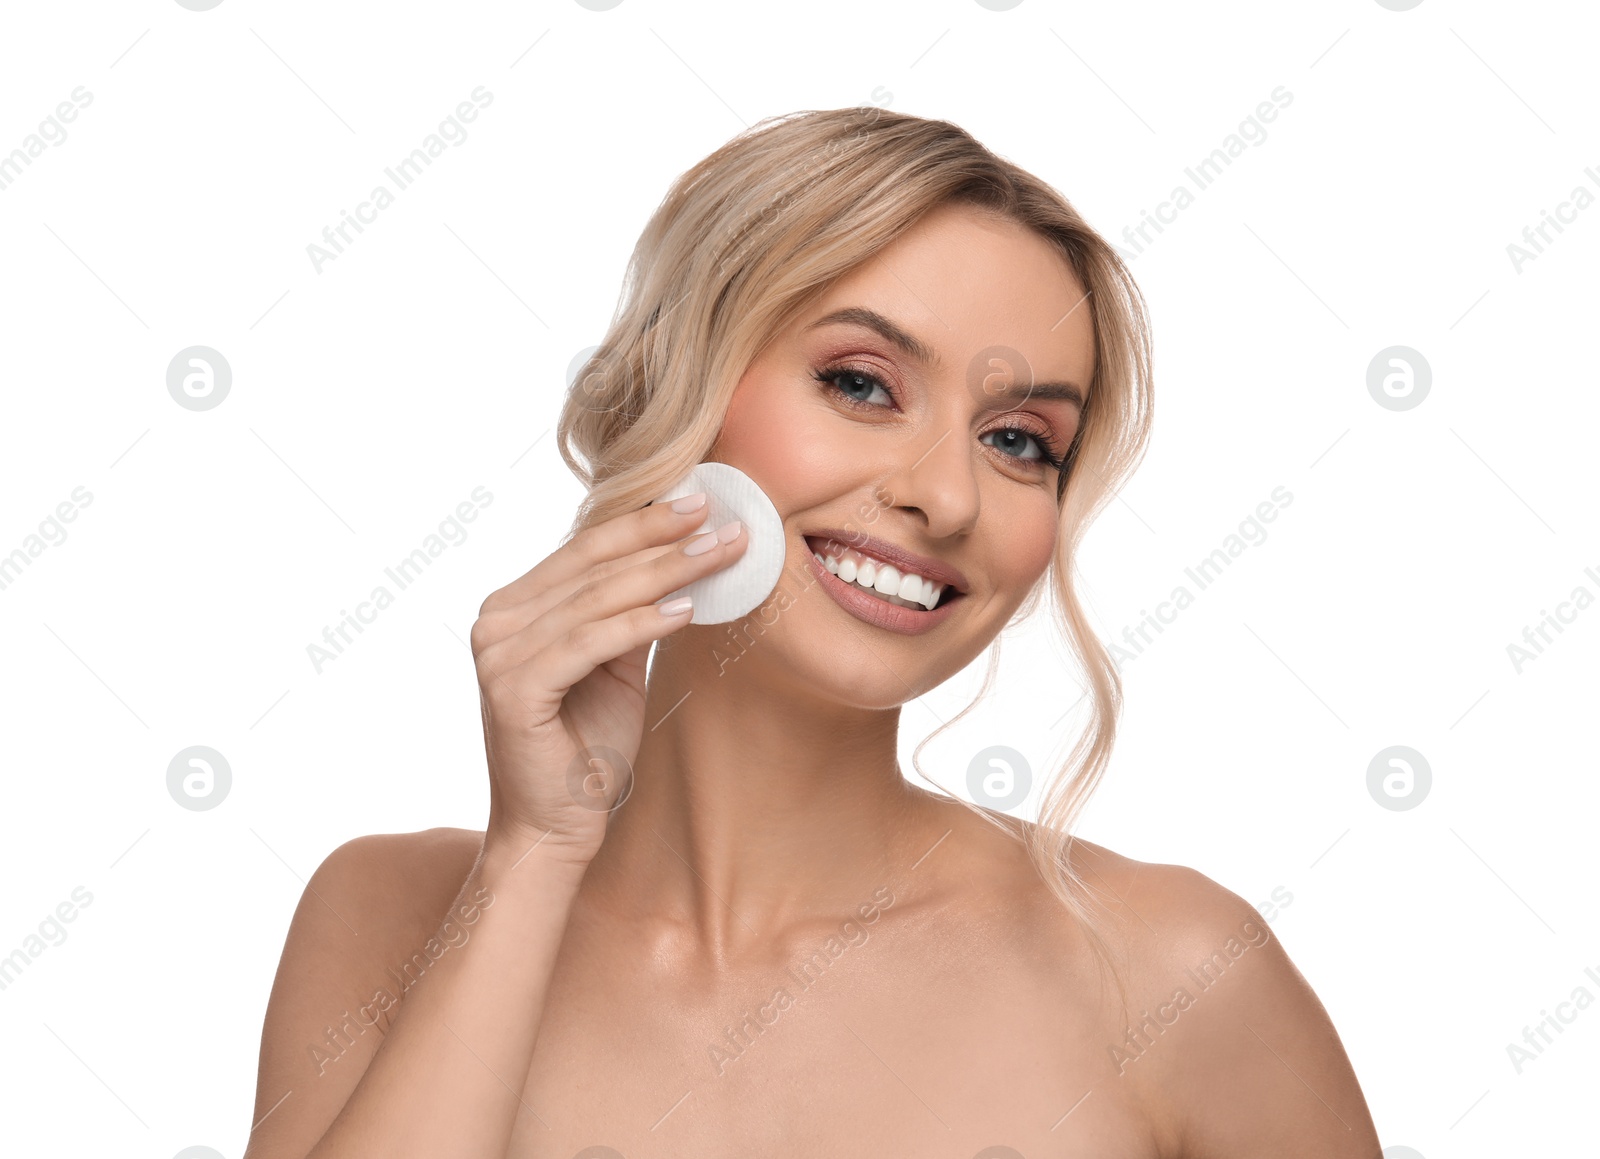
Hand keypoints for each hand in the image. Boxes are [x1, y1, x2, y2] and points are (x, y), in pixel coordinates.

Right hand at [469, 494, 746, 865]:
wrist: (554, 827)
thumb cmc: (585, 749)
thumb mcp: (615, 667)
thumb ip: (629, 614)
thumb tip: (682, 558)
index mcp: (513, 607)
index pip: (585, 549)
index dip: (644, 522)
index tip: (703, 503)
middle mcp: (495, 621)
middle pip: (593, 565)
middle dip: (664, 539)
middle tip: (724, 521)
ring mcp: (496, 653)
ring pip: (596, 598)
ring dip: (667, 573)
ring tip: (720, 555)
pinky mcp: (512, 688)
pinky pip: (589, 642)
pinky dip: (640, 623)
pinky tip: (686, 609)